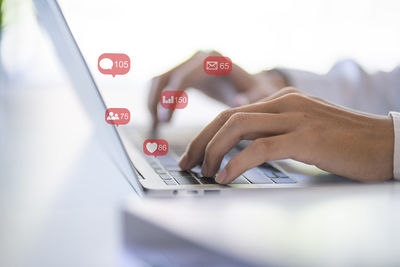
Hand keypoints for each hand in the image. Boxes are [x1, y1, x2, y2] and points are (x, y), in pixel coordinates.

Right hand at [148, 50, 287, 129]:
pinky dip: (157, 100)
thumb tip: (239, 101)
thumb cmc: (257, 92)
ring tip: (158, 124)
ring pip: (160, 79)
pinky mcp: (186, 72)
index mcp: (213, 61)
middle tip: (160, 124)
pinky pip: (163, 84)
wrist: (254, 84)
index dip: (171, 99)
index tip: (166, 120)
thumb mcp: (259, 95)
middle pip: (166, 76)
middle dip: (158, 101)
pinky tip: (161, 119)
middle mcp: (199, 57)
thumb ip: (252, 98)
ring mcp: (190, 63)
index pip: (182, 77)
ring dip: (153, 101)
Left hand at [178, 87, 393, 182]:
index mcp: (283, 100)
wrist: (386, 143)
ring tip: (205, 171)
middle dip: (202, 140)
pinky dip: (237, 162)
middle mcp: (285, 103)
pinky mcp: (306, 137)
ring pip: (238, 127)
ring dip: (214, 150)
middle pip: (228, 117)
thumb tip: (246, 148)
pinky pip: (260, 147)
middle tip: (188, 163)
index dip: (208, 133)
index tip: (195, 153)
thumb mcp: (304, 129)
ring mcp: (296, 117)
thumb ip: (276, 131)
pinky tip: (225, 176)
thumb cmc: (345, 141)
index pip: (233, 113)